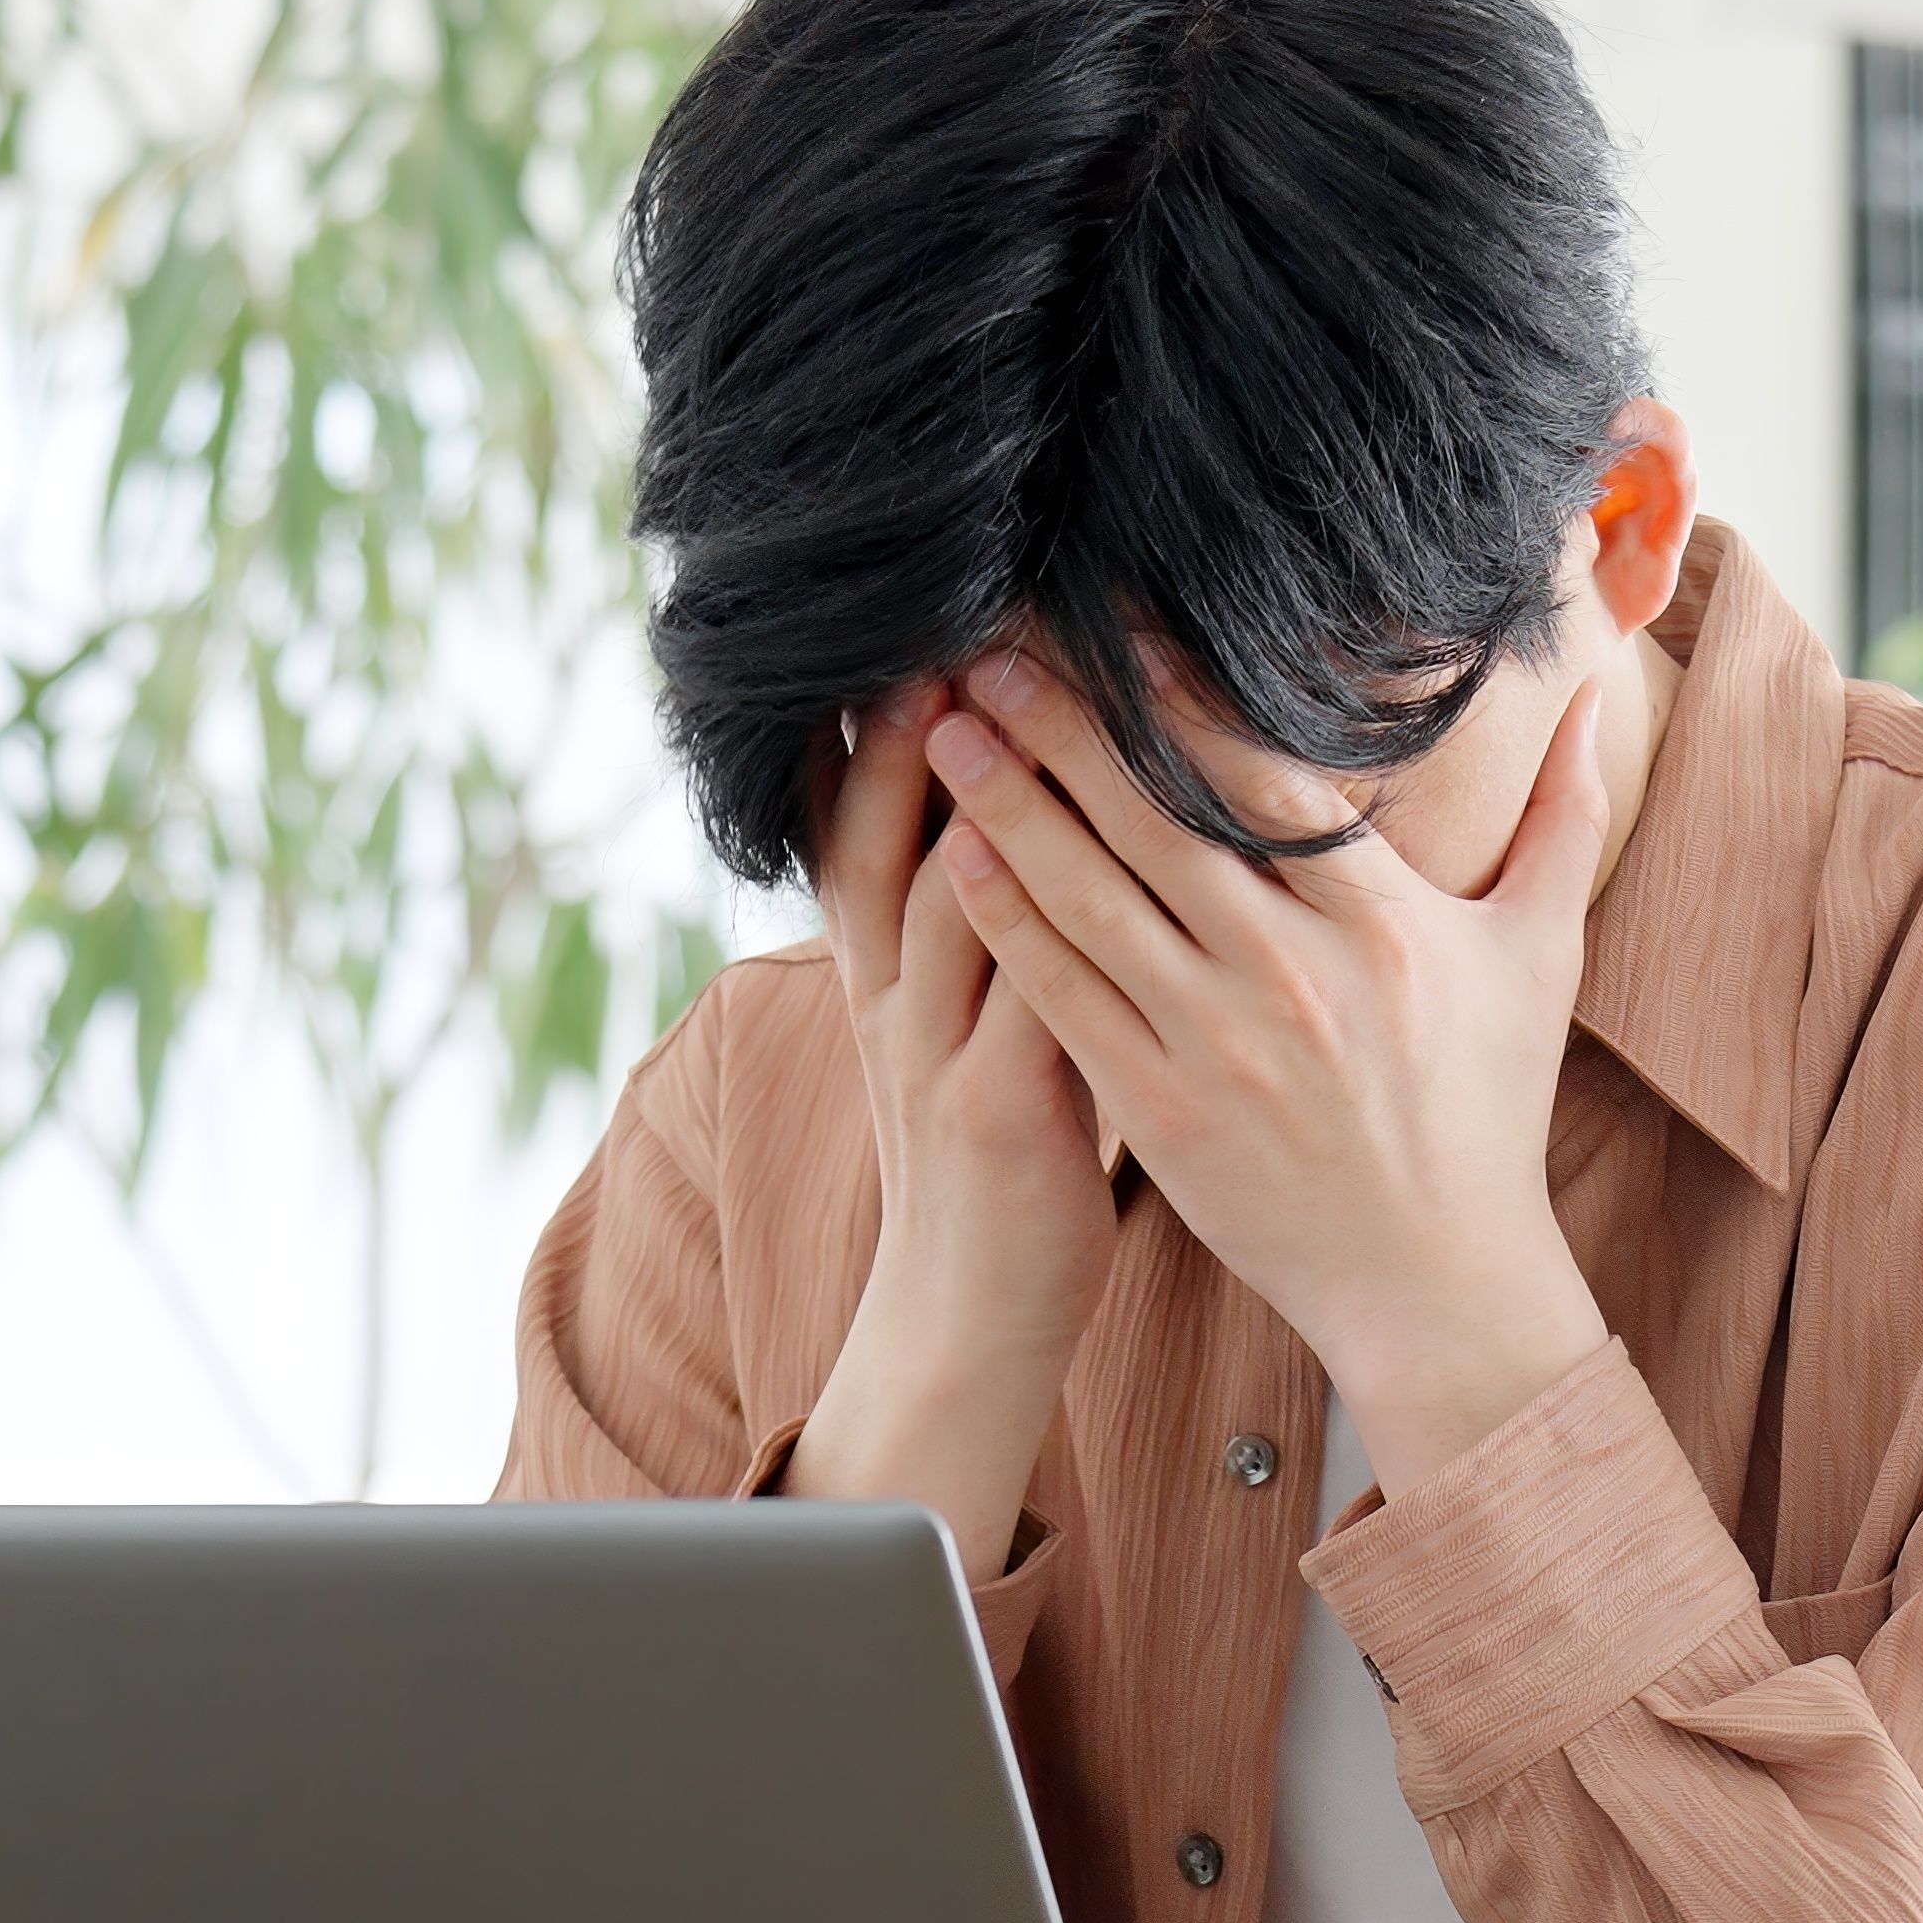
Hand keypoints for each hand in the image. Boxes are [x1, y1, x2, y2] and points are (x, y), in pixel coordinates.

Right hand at [781, 680, 1121, 1578]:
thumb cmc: (1004, 1144)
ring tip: (984, 696)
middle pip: (880, 831)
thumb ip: (992, 910)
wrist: (970, 1315)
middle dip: (907, 720)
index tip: (920, 607)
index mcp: (887, 963)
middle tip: (946, 609)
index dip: (875, 714)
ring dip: (960, 797)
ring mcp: (933, 1052)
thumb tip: (1034, 787)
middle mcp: (892, 993)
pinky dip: (1032, 927)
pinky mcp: (990, 1114)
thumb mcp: (975, 1013)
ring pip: (936, 899)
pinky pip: (1012, 999)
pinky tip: (1061, 861)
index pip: (861, 815)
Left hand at [923, 647, 1615, 1483]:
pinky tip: (954, 857)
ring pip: (1093, 900)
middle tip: (986, 645)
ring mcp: (1220, 1045)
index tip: (1114, 621)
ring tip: (946, 725)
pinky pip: (1067, 998)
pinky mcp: (1161, 1112)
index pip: (1265, 778)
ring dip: (1012, 804)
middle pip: (1156, 821)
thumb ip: (1562, 815)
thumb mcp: (1541, 956)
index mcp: (1383, 923)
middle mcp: (1295, 975)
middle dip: (1063, 724)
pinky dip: (1008, 924)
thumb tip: (1591, 694)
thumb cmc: (1488, 1110)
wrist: (1435, 1282)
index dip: (1181, 692)